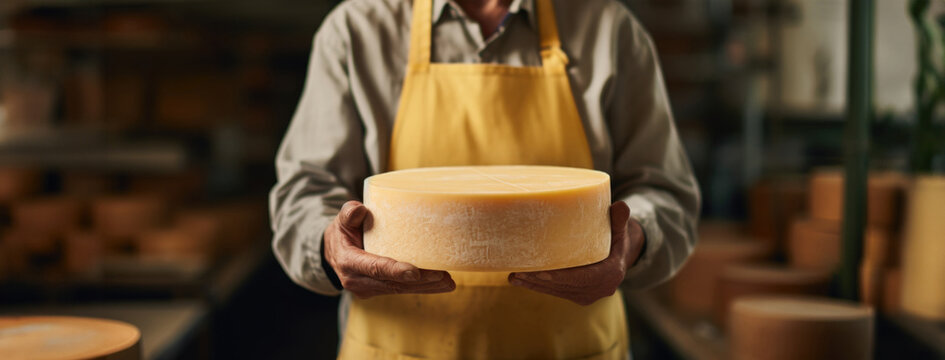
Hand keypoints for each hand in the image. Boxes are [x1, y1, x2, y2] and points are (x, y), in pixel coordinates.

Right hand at [324, 201, 455, 298]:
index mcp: (348, 261)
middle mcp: (357, 280)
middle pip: (392, 282)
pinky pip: (401, 290)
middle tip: (443, 276)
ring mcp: (367, 288)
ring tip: (448, 282)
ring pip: (400, 290)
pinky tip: (440, 285)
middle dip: (420, 281)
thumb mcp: (341, 219)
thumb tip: (360, 210)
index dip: (395, 271)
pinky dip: (421, 287)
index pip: (375, 267)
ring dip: (425, 287)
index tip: (415, 272)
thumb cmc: (342, 231)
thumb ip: (349, 213)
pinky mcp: (378, 291)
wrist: (333, 252)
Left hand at [509, 201, 645, 305]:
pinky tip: (518, 280)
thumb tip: (621, 205)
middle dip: (540, 281)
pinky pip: (556, 292)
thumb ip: (619, 219)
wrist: (621, 257)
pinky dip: (537, 287)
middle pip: (565, 286)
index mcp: (611, 273)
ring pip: (557, 291)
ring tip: (513, 276)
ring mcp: (588, 295)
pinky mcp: (578, 297)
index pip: (583, 278)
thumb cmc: (617, 238)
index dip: (561, 276)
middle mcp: (600, 289)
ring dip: (534, 285)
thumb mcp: (620, 228)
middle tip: (518, 271)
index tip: (540, 272)